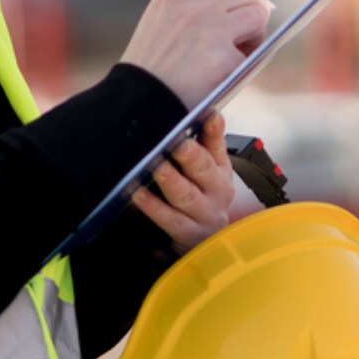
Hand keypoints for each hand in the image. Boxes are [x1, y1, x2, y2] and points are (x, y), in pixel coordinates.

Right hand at [120, 0, 271, 107]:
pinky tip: (226, 72)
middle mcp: (195, 6)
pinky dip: (245, 62)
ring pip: (258, 14)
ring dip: (255, 32)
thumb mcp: (163, 16)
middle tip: (251, 23)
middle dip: (257, 4)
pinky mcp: (223, 60)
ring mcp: (211, 31)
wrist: (139, 101)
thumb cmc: (154, 63)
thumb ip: (197, 0)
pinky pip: (253, 51)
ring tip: (238, 49)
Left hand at [131, 112, 234, 252]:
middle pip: (204, 170)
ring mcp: (205, 214)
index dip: (214, 130)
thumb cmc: (203, 201)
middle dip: (192, 156)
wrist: (208, 243)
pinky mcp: (189, 234)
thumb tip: (183, 118)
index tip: (208, 115)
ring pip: (186, 195)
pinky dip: (153, 207)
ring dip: (171, 180)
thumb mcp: (207, 175)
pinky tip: (138, 195)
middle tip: (179, 145)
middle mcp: (217, 190)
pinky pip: (170, 220)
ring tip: (157, 167)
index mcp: (220, 170)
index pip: (217, 145)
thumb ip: (199, 148)